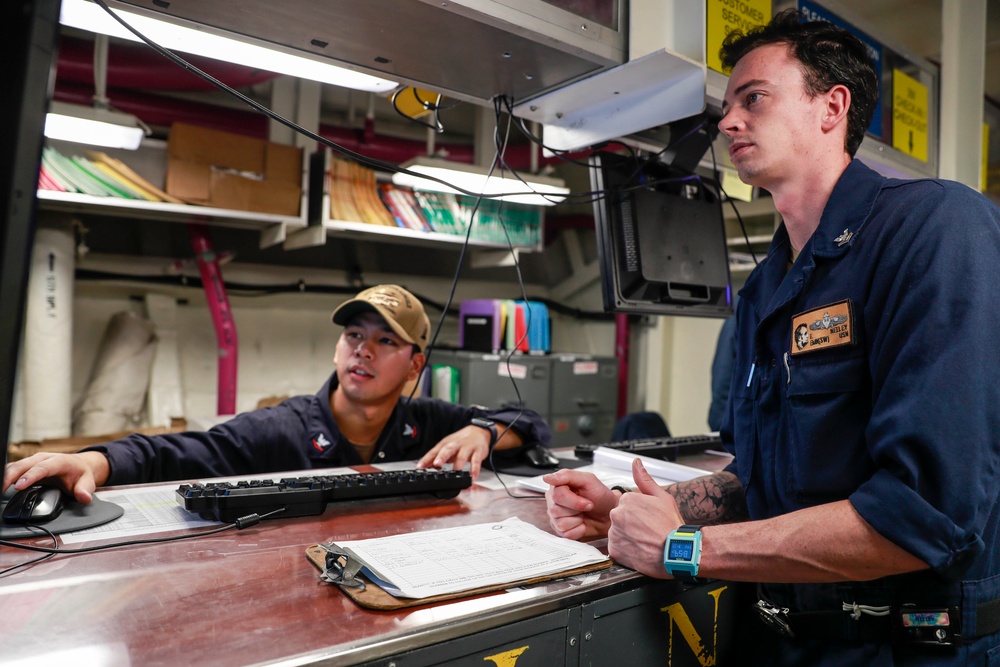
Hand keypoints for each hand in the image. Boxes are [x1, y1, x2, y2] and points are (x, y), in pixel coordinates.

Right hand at [2, 451, 109, 504]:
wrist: (80, 465)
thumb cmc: (81, 473)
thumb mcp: (88, 482)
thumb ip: (85, 490)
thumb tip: (84, 497)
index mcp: (59, 461)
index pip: (41, 468)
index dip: (29, 476)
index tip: (18, 486)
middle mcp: (44, 458)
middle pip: (23, 465)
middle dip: (10, 477)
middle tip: (2, 490)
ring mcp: (34, 461)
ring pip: (16, 466)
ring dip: (6, 476)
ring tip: (0, 489)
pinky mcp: (28, 466)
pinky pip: (14, 469)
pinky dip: (6, 476)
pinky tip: (2, 485)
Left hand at [416, 424, 492, 479]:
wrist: (479, 432)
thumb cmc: (461, 442)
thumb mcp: (447, 447)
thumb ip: (435, 457)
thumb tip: (422, 466)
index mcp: (446, 444)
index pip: (435, 451)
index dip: (427, 458)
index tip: (420, 466)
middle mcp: (456, 445)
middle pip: (448, 449)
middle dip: (442, 456)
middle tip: (436, 464)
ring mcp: (468, 448)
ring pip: (462, 456)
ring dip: (458, 465)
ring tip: (455, 474)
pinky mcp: (478, 452)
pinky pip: (476, 462)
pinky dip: (475, 470)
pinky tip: (472, 477)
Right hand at [543, 468, 619, 540]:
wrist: (609, 514)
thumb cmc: (600, 496)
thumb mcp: (588, 480)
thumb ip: (567, 475)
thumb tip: (548, 478)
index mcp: (558, 487)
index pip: (557, 495)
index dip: (574, 501)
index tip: (587, 502)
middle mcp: (554, 502)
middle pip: (556, 510)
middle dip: (576, 511)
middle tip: (586, 507)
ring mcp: (555, 517)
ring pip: (560, 524)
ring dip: (577, 521)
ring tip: (583, 514)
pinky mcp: (560, 530)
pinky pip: (565, 534)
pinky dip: (578, 530)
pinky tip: (582, 524)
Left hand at [607, 458, 684, 578]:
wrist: (678, 552)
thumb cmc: (672, 526)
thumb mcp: (662, 497)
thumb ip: (645, 480)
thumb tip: (636, 463)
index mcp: (627, 500)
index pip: (626, 504)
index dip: (639, 513)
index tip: (649, 519)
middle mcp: (617, 515)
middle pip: (620, 518)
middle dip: (631, 524)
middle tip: (648, 531)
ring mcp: (615, 533)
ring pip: (617, 533)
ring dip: (628, 537)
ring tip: (645, 541)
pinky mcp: (615, 550)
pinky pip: (617, 548)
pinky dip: (626, 550)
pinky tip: (639, 550)